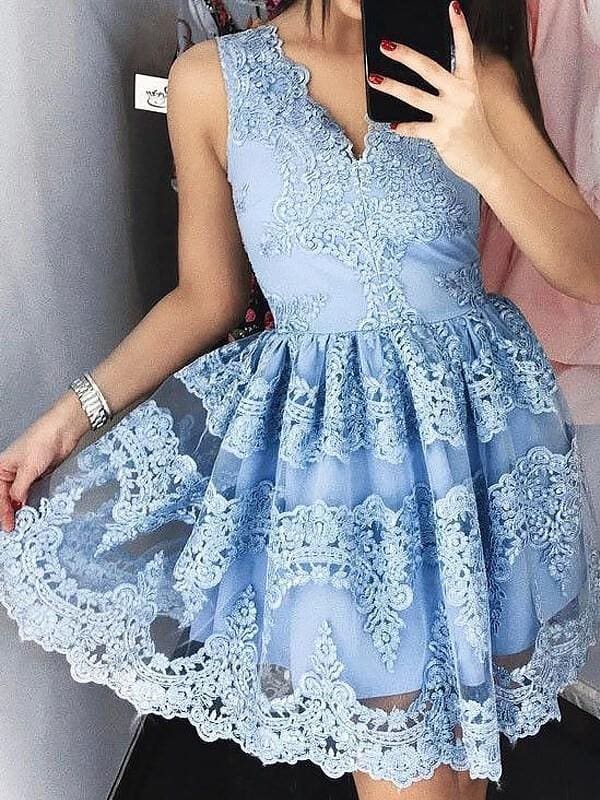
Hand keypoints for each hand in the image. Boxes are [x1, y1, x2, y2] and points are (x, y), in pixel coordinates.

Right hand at [0, 392, 89, 532]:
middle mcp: (10, 471)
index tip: (7, 524)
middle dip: (7, 511)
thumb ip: (20, 488)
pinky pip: (29, 492)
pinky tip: (29, 510)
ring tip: (20, 522)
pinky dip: (27, 501)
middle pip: (5, 496)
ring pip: (16, 495)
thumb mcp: (28, 469)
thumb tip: (16, 503)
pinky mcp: (37, 475)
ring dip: (17, 508)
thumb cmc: (42, 441)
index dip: (2, 510)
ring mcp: (24, 473)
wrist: (63, 432)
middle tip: (11, 527)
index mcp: (2, 467)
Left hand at [366, 0, 497, 184]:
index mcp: (469, 83)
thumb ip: (449, 88)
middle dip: (406, 55)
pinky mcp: (443, 136)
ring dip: (392, 87)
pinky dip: (403, 128)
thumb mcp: (467, 103)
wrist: (485, 161)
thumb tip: (419, 75)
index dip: (459, 28)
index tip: (451, 6)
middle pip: (429, 69)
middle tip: (385, 45)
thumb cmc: (471, 130)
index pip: (464, 49)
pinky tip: (391, 126)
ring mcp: (452, 115)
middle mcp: (461, 95)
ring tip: (374, 79)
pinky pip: (417, 129)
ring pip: (415, 97)